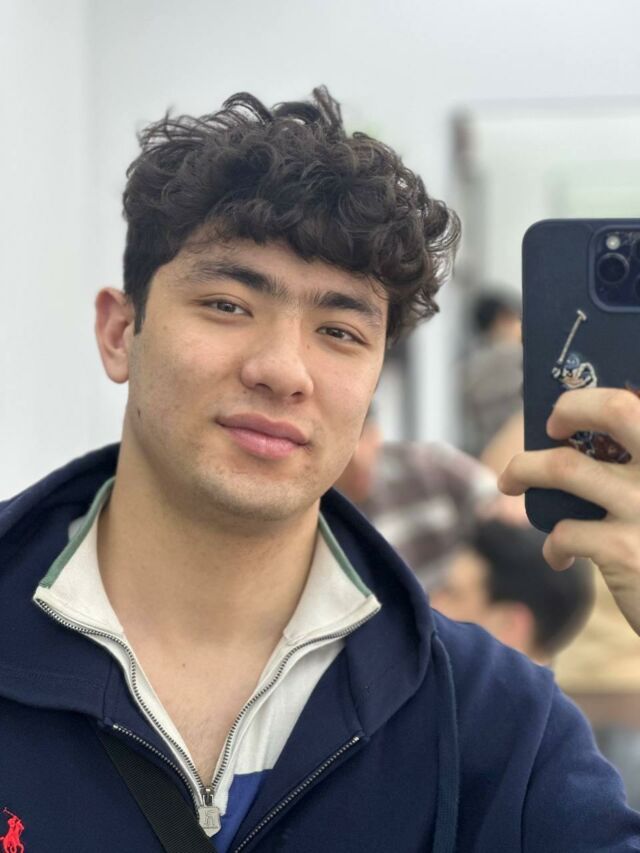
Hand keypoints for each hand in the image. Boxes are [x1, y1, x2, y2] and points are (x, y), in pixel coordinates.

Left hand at [498, 387, 639, 635]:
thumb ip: (636, 468)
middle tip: (549, 427)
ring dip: (524, 470)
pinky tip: (560, 558)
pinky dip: (553, 545)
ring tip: (510, 482)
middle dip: (571, 408)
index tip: (569, 409)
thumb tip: (577, 438)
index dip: (598, 397)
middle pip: (616, 409)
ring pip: (565, 467)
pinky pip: (565, 532)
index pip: (638, 402)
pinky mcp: (626, 550)